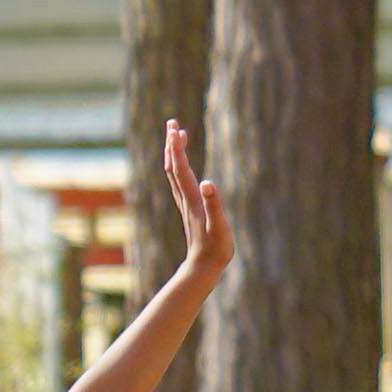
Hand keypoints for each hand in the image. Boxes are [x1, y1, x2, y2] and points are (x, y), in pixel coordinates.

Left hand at [145, 115, 233, 292]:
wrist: (203, 268)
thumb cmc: (215, 249)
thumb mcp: (219, 227)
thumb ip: (214, 205)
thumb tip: (208, 182)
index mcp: (193, 199)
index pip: (181, 168)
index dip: (177, 148)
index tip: (175, 128)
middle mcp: (185, 199)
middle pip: (173, 166)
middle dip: (172, 144)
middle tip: (172, 123)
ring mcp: (186, 204)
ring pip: (175, 173)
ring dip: (174, 153)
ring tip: (177, 135)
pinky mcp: (190, 209)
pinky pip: (180, 182)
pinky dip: (179, 167)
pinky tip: (183, 164)